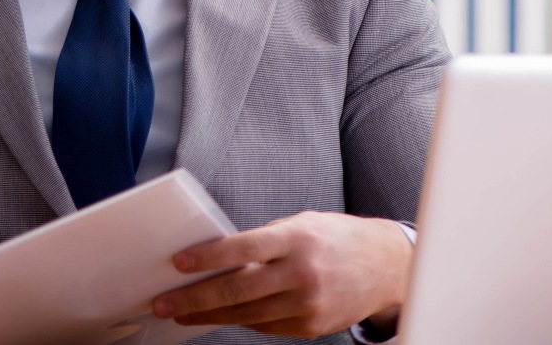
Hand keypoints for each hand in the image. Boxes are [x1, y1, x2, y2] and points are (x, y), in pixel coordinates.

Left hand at [151, 212, 413, 338]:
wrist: (386, 266)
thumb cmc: (336, 238)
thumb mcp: (301, 224)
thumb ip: (264, 240)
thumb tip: (217, 257)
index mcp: (297, 238)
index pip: (243, 248)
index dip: (208, 257)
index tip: (179, 264)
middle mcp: (303, 272)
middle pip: (238, 289)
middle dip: (195, 298)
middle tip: (165, 302)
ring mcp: (308, 304)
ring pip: (246, 314)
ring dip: (209, 315)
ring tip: (183, 313)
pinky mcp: (312, 327)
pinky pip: (265, 326)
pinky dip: (240, 321)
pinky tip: (220, 316)